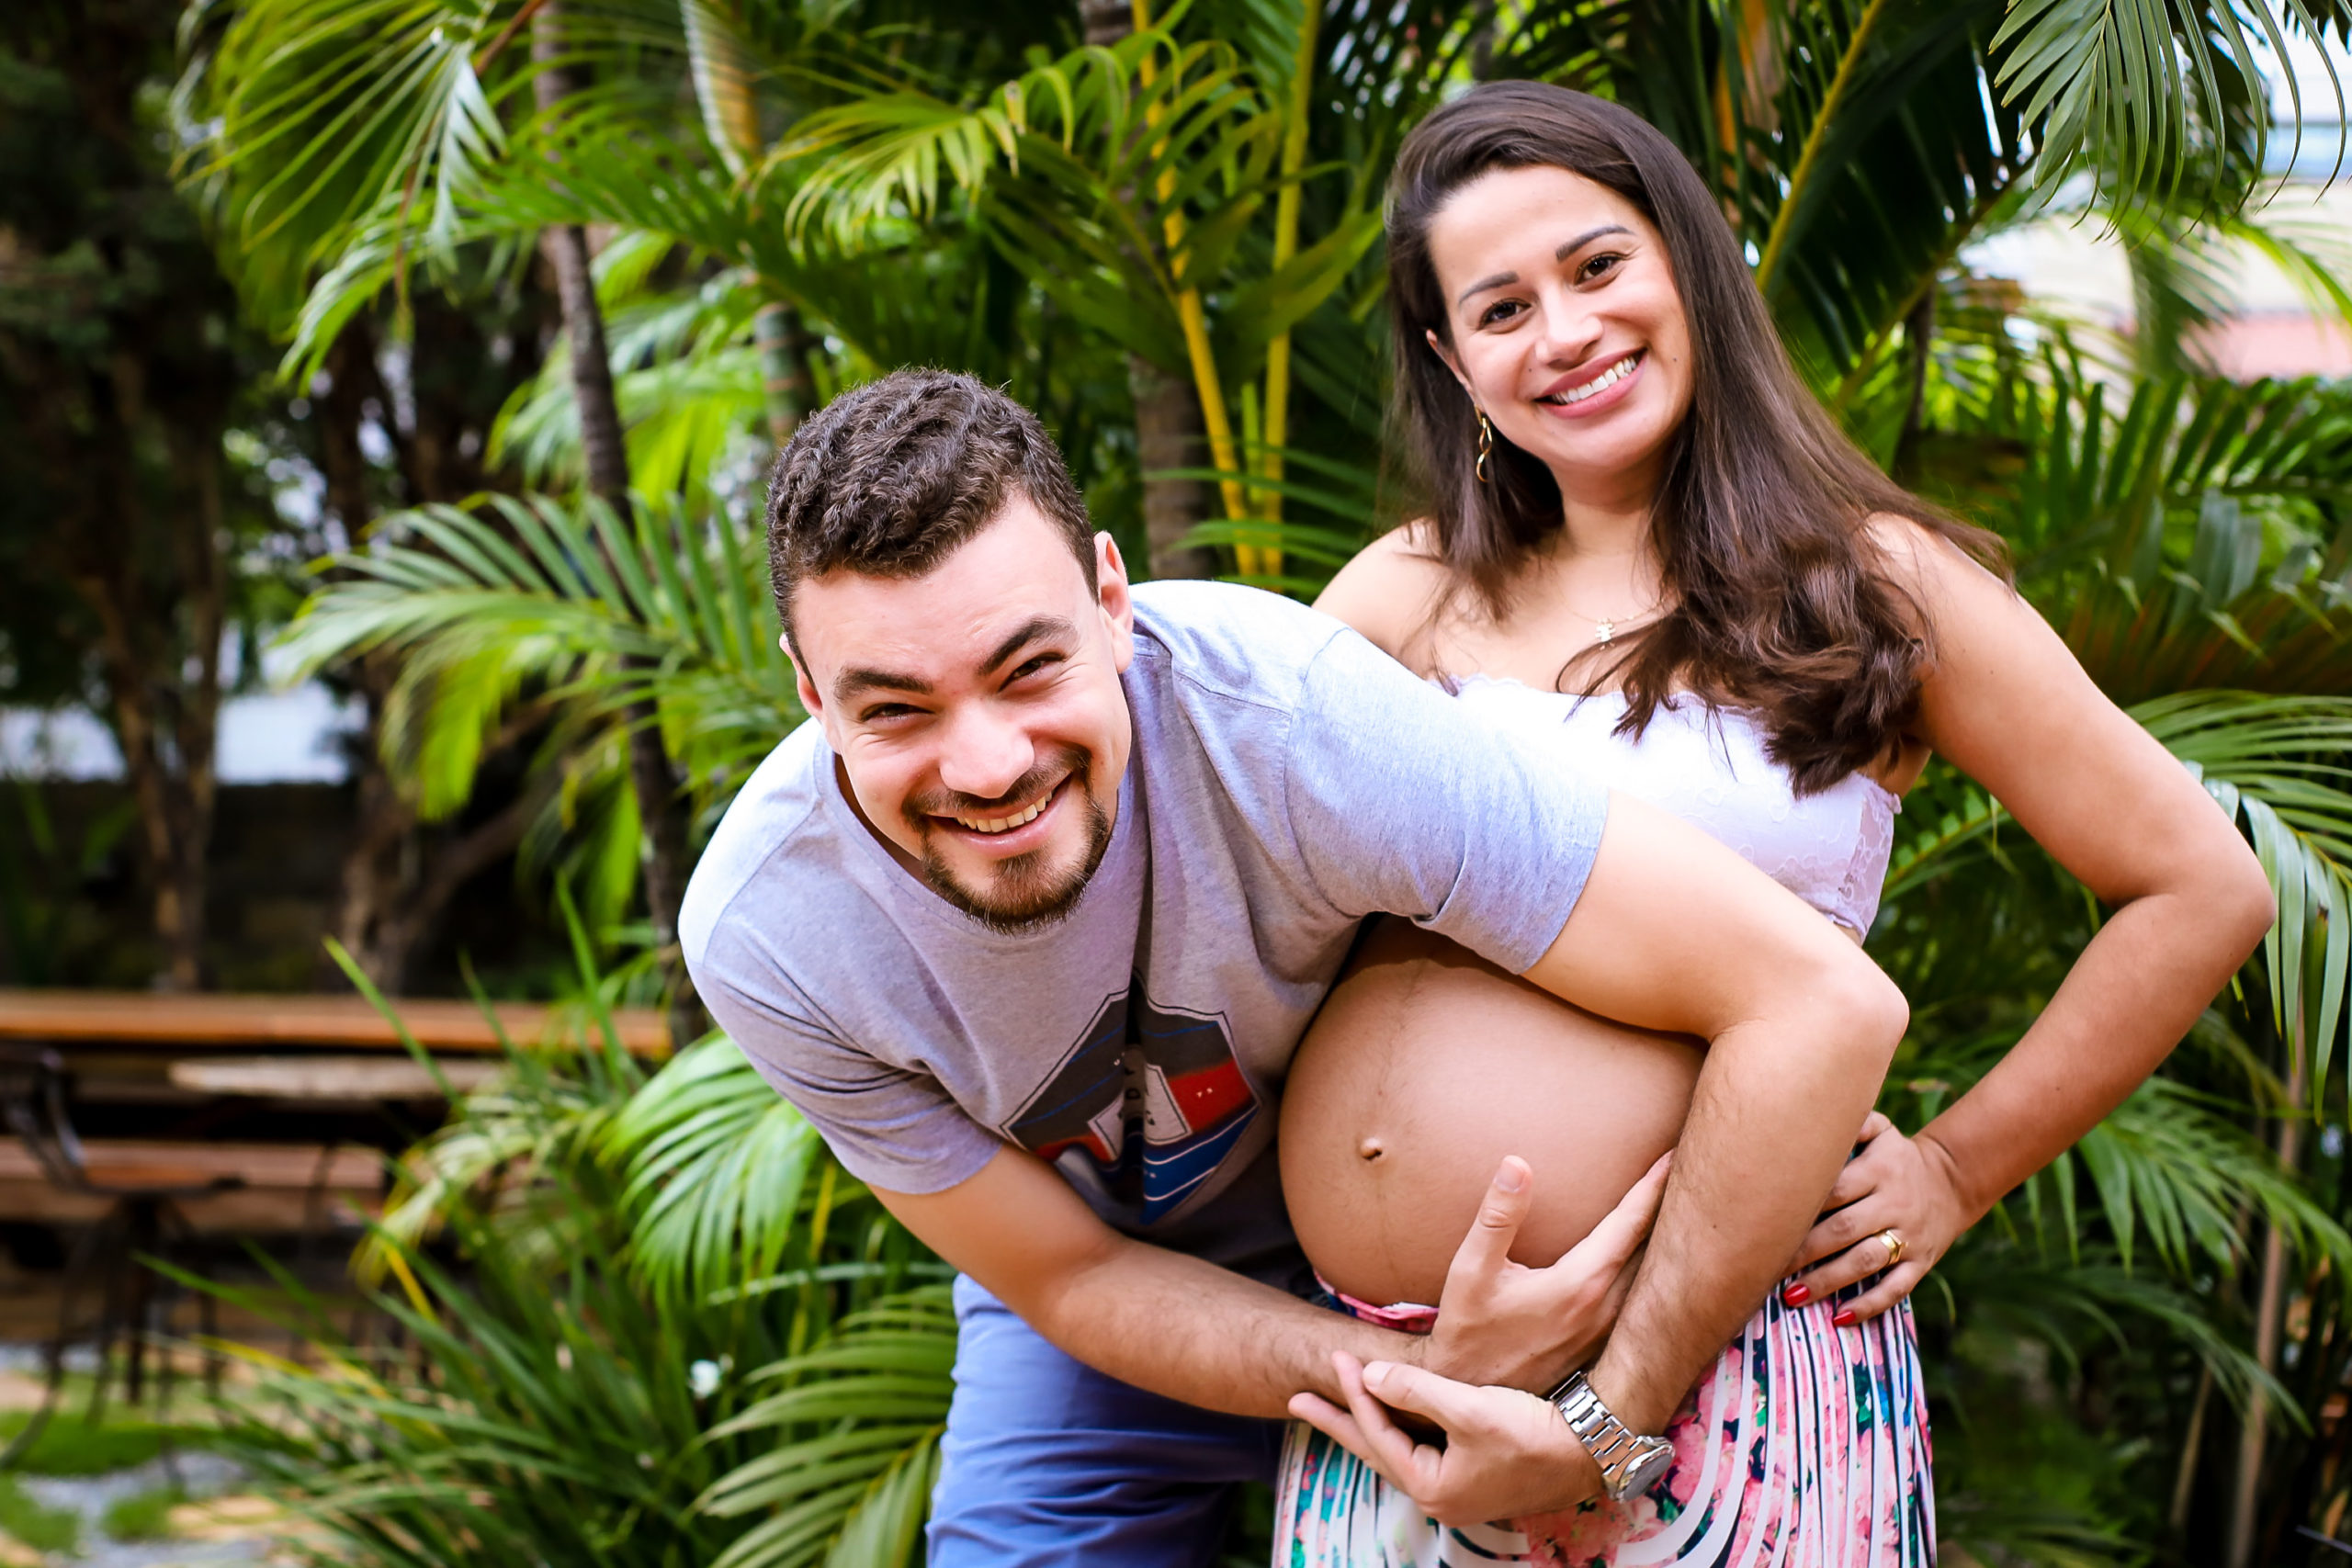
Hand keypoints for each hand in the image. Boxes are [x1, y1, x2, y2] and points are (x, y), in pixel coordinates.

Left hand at [1289, 1352, 1600, 1525]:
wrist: (1594, 1446)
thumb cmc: (1535, 1429)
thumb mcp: (1470, 1408)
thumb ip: (1415, 1391)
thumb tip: (1368, 1376)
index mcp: (1434, 1487)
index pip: (1379, 1435)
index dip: (1354, 1394)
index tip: (1337, 1357)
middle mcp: (1442, 1497)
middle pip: (1375, 1451)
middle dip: (1338, 1421)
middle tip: (1297, 1399)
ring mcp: (1459, 1490)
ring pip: (1397, 1452)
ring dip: (1368, 1424)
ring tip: (1336, 1404)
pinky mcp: (1475, 1477)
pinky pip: (1420, 1451)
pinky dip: (1399, 1429)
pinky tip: (1393, 1416)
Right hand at [1418, 1153, 1669, 1391]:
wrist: (1470, 1396)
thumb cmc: (1467, 1331)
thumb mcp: (1470, 1271)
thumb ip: (1497, 1216)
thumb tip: (1517, 1164)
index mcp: (1581, 1284)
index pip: (1629, 1224)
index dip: (1653, 1186)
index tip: (1675, 1154)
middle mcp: (1606, 1309)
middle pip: (1652, 1250)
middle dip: (1670, 1210)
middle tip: (1689, 1175)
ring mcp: (1608, 1333)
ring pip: (1650, 1278)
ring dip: (1662, 1244)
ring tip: (1678, 1212)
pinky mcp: (1602, 1348)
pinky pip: (1640, 1301)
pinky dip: (1651, 1272)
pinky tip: (1652, 1262)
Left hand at [1784, 1113, 1969, 1322]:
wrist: (1953, 1180)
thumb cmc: (1896, 1156)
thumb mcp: (1881, 1131)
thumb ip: (1851, 1122)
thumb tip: (1807, 1111)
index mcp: (1879, 1170)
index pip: (1835, 1190)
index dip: (1802, 1208)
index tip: (1765, 1222)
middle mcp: (1893, 1204)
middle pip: (1843, 1229)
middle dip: (1804, 1251)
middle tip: (1766, 1267)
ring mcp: (1909, 1236)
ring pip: (1866, 1262)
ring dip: (1828, 1281)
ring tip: (1791, 1296)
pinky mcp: (1921, 1262)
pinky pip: (1896, 1288)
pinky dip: (1869, 1306)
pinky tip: (1839, 1318)